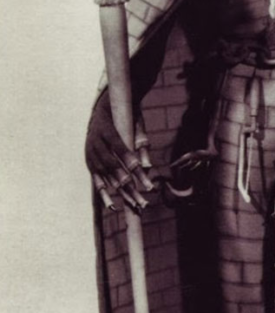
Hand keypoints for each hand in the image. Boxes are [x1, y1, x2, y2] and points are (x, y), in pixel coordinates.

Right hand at [86, 96, 154, 210]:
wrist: (103, 105)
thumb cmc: (124, 113)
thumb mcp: (136, 122)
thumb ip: (141, 142)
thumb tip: (148, 166)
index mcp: (106, 128)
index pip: (120, 149)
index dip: (131, 164)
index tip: (142, 177)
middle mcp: (94, 141)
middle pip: (111, 165)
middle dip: (127, 183)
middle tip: (142, 198)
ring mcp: (90, 152)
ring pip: (104, 174)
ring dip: (120, 190)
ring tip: (135, 203)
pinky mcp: (89, 161)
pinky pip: (96, 179)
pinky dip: (105, 193)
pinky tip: (113, 207)